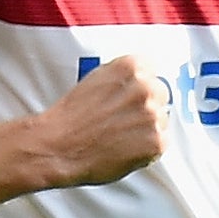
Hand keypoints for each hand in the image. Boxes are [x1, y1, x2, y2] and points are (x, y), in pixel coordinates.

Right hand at [38, 55, 169, 186]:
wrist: (56, 146)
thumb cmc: (71, 116)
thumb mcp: (97, 79)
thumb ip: (123, 78)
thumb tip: (142, 80)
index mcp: (132, 67)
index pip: (152, 73)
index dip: (139, 89)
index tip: (129, 100)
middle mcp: (146, 87)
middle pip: (161, 95)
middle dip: (146, 107)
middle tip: (123, 121)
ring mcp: (153, 114)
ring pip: (162, 120)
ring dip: (146, 129)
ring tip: (120, 137)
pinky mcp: (156, 141)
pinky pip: (161, 143)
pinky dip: (147, 150)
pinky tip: (125, 149)